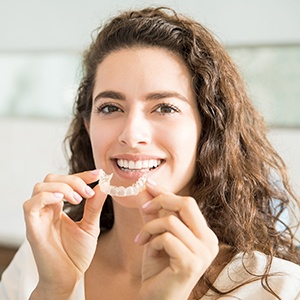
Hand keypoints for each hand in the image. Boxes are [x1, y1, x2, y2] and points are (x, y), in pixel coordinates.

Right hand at [23, 170, 106, 298]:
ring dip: (63, 187)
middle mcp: (46, 209)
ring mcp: (38, 218)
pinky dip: (47, 197)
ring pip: (40, 187)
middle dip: (73, 179)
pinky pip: (31, 205)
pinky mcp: (32, 228)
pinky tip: (63, 202)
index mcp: (58, 207)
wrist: (69, 278)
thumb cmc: (76, 254)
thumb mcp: (90, 226)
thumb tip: (103, 185)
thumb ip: (94, 206)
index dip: (81, 175)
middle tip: (88, 192)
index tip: (99, 174)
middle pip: (51, 179)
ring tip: (78, 199)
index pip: (65, 181)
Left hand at [135, 179, 218, 299]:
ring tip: (142, 240)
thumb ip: (154, 214)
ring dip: (150, 228)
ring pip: (171, 221)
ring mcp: (203, 253)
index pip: (187, 203)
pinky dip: (152, 242)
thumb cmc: (159, 268)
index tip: (148, 184)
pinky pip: (166, 238)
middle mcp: (209, 241)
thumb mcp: (156, 235)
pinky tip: (149, 253)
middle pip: (187, 203)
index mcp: (204, 233)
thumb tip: (145, 190)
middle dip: (161, 200)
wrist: (157, 298)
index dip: (166, 192)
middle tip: (144, 208)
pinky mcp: (191, 263)